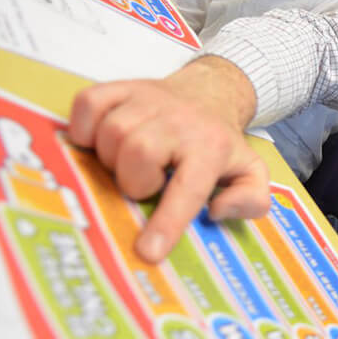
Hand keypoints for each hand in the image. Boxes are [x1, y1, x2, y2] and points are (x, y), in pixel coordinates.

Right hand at [68, 56, 269, 262]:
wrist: (210, 92)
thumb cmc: (219, 142)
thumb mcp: (251, 173)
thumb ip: (251, 200)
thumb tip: (218, 210)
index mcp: (211, 148)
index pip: (187, 188)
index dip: (167, 222)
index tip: (148, 252)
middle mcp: (179, 120)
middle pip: (138, 153)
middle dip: (134, 180)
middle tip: (148, 182)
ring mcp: (147, 98)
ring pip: (110, 133)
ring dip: (112, 157)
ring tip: (131, 161)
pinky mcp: (121, 86)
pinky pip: (87, 105)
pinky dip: (86, 127)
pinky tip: (103, 140)